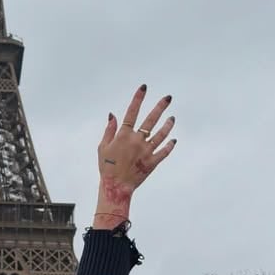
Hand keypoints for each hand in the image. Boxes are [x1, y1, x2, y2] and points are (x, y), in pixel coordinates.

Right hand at [93, 85, 175, 228]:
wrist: (116, 187)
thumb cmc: (107, 167)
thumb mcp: (102, 147)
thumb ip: (109, 130)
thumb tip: (112, 115)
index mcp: (123, 135)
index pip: (132, 112)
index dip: (138, 98)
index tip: (144, 87)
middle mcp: (137, 141)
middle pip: (151, 120)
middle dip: (160, 107)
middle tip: (168, 97)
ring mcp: (146, 151)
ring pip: (161, 134)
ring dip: (168, 125)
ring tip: (172, 117)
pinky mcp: (152, 162)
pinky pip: (164, 151)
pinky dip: (169, 145)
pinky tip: (173, 139)